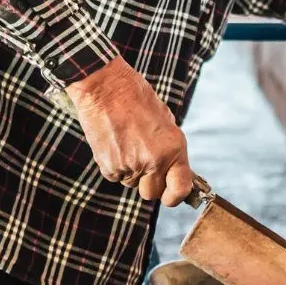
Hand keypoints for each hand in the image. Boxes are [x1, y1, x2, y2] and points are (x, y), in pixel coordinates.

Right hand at [65, 57, 195, 205]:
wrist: (104, 87)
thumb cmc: (136, 98)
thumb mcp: (165, 121)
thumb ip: (170, 149)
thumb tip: (173, 171)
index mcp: (173, 149)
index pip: (180, 189)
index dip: (175, 197)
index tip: (170, 196)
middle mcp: (153, 161)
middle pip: (152, 193)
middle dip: (149, 183)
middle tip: (143, 163)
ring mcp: (130, 166)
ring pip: (132, 184)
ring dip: (130, 170)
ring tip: (126, 142)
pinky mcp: (109, 166)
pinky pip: (115, 176)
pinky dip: (115, 165)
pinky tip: (114, 143)